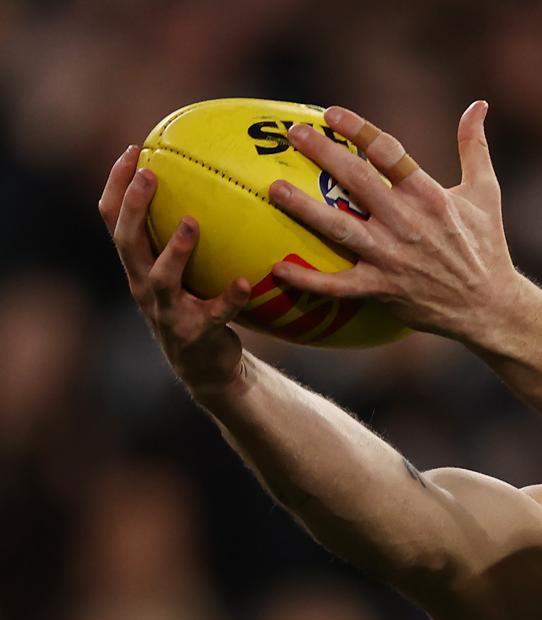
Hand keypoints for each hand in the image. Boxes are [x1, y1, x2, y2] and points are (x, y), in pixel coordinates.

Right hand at [99, 146, 251, 397]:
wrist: (208, 367)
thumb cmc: (199, 305)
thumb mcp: (187, 268)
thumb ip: (188, 232)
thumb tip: (218, 178)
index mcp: (138, 265)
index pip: (113, 219)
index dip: (116, 185)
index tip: (134, 149)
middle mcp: (144, 286)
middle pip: (127, 242)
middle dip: (134, 207)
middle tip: (150, 174)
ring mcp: (167, 312)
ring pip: (161, 278)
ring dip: (176, 250)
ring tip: (193, 223)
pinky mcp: (195, 334)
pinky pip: (214, 314)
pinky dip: (229, 298)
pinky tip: (246, 283)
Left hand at [266, 101, 523, 340]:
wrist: (488, 305)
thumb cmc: (486, 245)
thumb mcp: (485, 192)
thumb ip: (474, 146)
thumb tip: (478, 104)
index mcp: (429, 195)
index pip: (387, 152)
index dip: (357, 129)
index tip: (330, 114)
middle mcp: (407, 222)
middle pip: (356, 180)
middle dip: (322, 153)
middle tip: (292, 135)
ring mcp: (392, 256)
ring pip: (339, 228)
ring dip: (304, 208)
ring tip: (274, 189)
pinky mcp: (382, 288)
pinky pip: (337, 284)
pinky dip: (308, 279)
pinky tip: (279, 267)